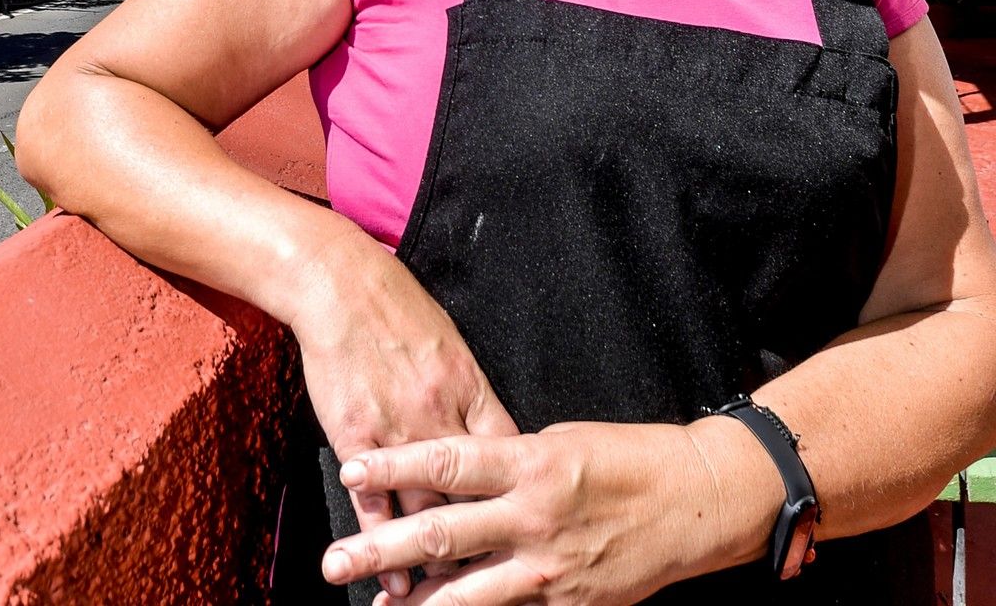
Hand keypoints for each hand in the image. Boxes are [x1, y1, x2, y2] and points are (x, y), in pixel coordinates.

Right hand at [290, 232, 517, 596]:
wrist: (341, 285)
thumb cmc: (398, 307)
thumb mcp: (451, 344)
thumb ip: (471, 391)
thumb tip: (496, 431)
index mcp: (469, 388)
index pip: (510, 454)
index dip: (525, 493)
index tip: (537, 523)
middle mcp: (440, 416)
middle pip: (475, 495)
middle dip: (492, 542)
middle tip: (507, 579)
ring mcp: (398, 432)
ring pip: (428, 513)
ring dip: (443, 560)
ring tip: (454, 599)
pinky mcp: (357, 440)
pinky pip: (377, 507)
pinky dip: (389, 547)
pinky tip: (400, 583)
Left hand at [319, 419, 761, 603]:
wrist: (696, 501)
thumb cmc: (627, 456)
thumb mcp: (560, 441)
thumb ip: (508, 462)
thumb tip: (457, 476)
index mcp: (530, 461)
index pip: (447, 462)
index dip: (395, 466)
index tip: (351, 468)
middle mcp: (533, 515)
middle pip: (442, 534)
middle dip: (382, 548)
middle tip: (334, 562)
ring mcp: (550, 567)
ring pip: (468, 591)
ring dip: (417, 603)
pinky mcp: (568, 603)